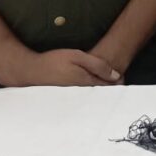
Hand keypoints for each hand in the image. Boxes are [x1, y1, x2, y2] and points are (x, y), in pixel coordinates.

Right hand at [0, 48, 122, 86]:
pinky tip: (91, 91)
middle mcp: (81, 94)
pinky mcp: (66, 99)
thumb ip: (97, 65)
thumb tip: (116, 76)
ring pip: (93, 98)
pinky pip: (83, 98)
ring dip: (100, 94)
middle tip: (119, 86)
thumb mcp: (77, 56)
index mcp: (86, 84)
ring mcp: (73, 98)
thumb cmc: (54, 61)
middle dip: (111, 92)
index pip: (108, 88)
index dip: (118, 85)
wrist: (30, 71)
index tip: (125, 83)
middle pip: (101, 95)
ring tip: (108, 89)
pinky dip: (89, 95)